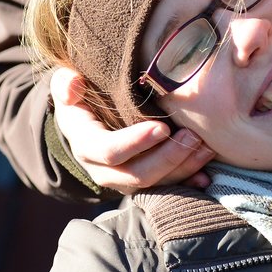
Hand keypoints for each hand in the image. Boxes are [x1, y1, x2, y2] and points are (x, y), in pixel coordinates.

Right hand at [52, 67, 214, 193]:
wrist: (86, 122)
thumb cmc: (82, 98)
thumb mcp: (67, 88)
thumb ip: (66, 84)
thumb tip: (72, 85)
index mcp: (85, 145)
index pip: (109, 151)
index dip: (134, 142)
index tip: (162, 127)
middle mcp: (104, 170)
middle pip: (137, 174)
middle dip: (168, 157)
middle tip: (192, 136)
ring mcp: (124, 179)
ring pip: (155, 183)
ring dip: (183, 167)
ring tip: (206, 147)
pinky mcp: (143, 182)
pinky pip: (167, 187)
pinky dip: (187, 181)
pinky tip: (206, 175)